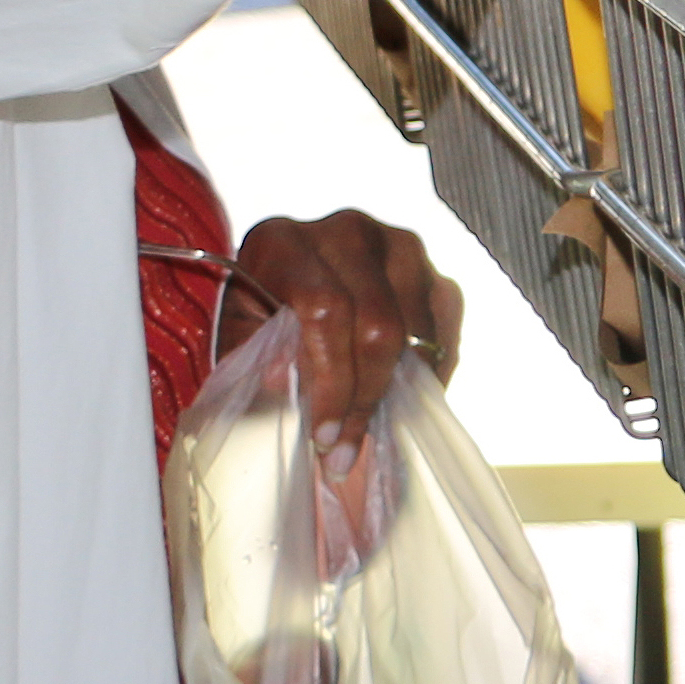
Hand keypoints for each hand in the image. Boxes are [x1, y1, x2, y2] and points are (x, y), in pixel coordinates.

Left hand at [218, 208, 463, 445]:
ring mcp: (396, 243)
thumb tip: (283, 381)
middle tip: (347, 452)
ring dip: (401, 391)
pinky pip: (445, 324)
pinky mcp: (429, 264)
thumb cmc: (257, 314)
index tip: (325, 436)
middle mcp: (346, 230)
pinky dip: (431, 370)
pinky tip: (404, 401)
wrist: (287, 282)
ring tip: (374, 433)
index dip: (332, 380)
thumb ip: (254, 357)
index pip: (326, 310)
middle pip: (378, 322)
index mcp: (285, 240)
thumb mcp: (239, 336)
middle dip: (366, 398)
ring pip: (418, 328)